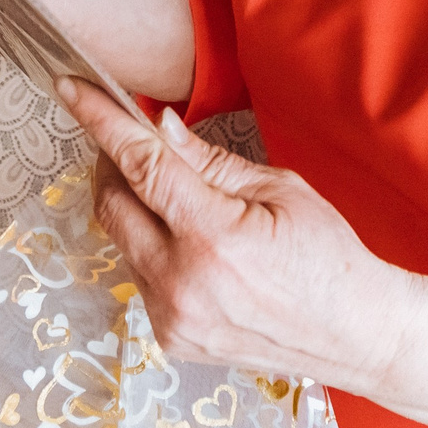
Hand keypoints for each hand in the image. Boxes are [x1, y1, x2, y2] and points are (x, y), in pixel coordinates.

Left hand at [60, 76, 416, 388]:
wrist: (356, 335)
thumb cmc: (328, 256)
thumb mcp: (280, 189)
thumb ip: (209, 161)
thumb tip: (159, 128)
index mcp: (214, 237)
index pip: (141, 165)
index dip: (102, 121)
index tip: (72, 88)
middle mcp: (182, 283)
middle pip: (113, 204)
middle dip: (113, 162)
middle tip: (132, 138)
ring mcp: (173, 318)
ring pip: (123, 240)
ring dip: (135, 207)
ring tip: (177, 196)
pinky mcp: (172, 339)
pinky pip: (141, 275)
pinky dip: (152, 247)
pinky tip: (190, 243)